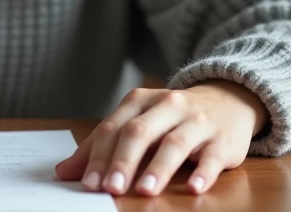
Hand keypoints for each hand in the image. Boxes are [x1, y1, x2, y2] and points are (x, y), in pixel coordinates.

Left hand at [55, 81, 266, 196]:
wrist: (227, 100)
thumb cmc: (171, 118)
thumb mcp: (137, 123)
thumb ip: (102, 146)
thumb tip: (64, 171)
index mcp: (141, 101)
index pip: (115, 127)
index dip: (100, 156)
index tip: (88, 183)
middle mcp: (168, 105)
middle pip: (140, 132)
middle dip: (123, 161)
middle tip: (111, 188)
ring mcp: (197, 120)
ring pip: (175, 143)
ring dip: (158, 168)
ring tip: (145, 191)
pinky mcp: (222, 139)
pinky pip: (212, 155)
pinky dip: (203, 172)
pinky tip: (193, 187)